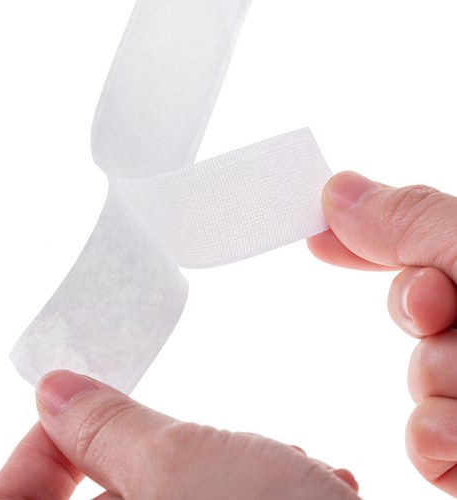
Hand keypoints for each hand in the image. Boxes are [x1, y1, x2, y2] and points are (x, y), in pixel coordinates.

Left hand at [0, 370, 359, 498]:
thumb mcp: (180, 466)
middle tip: (199, 437)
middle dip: (155, 458)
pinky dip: (253, 493)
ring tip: (279, 463)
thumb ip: (108, 428)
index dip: (35, 451)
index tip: (73, 408)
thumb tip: (56, 391)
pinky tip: (305, 485)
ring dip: (222, 471)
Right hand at [308, 171, 456, 496]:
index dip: (368, 234)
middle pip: (417, 309)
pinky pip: (422, 442)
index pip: (422, 237)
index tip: (323, 237)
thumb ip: (417, 220)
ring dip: (445, 386)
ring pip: (420, 381)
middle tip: (450, 309)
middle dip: (424, 310)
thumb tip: (338, 192)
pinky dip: (439, 442)